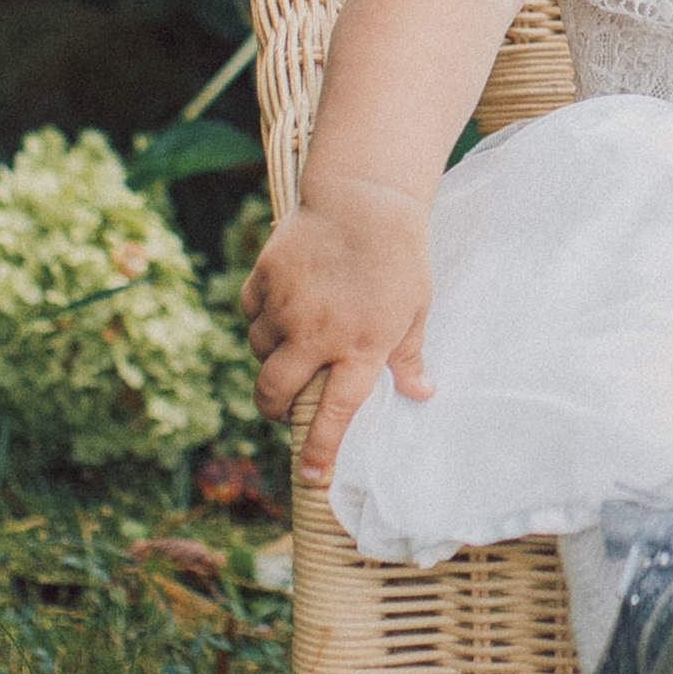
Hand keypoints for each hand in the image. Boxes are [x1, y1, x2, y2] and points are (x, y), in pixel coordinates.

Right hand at [243, 183, 435, 487]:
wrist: (364, 197)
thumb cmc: (399, 256)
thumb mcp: (415, 309)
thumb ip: (408, 356)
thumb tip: (421, 394)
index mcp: (359, 348)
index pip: (334, 415)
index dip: (320, 450)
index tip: (311, 476)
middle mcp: (316, 335)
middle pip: (274, 393)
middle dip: (272, 411)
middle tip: (281, 410)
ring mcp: (286, 307)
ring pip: (260, 352)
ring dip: (272, 356)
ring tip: (294, 343)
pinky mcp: (264, 279)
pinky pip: (252, 314)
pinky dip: (262, 317)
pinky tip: (282, 306)